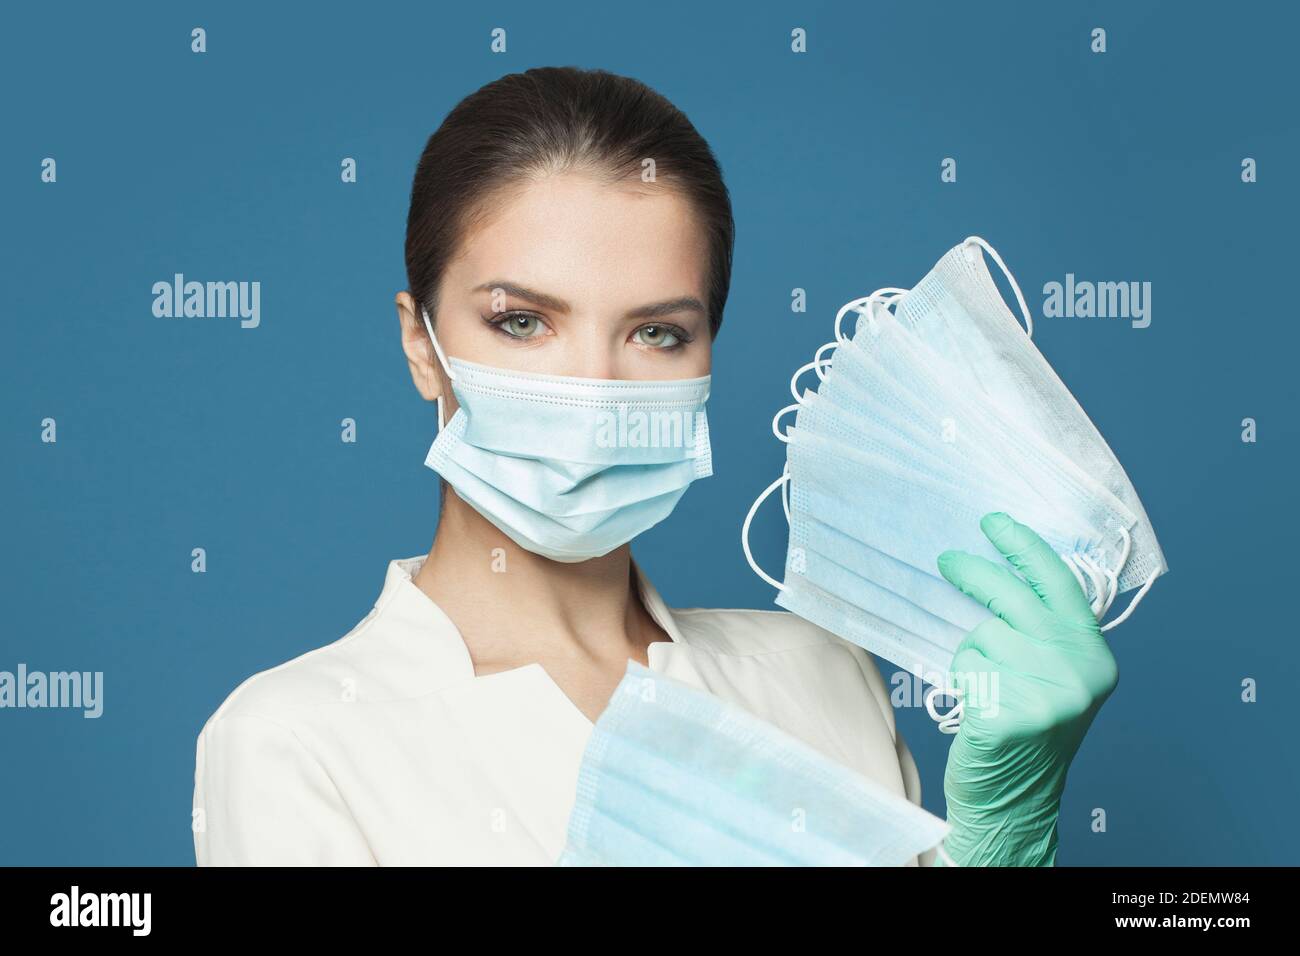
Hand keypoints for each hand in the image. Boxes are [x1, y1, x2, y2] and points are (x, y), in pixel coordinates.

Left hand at [934, 512, 1118, 865]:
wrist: (1013, 799)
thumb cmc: (1024, 730)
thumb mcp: (1054, 675)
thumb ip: (1042, 631)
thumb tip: (998, 570)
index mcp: (1094, 654)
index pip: (1057, 583)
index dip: (1023, 547)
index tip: (993, 522)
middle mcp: (1080, 671)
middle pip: (1011, 598)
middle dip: (973, 573)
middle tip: (947, 561)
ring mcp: (1049, 695)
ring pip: (981, 636)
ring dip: (970, 654)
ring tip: (985, 685)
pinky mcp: (1010, 716)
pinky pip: (966, 669)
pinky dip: (962, 681)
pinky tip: (977, 706)